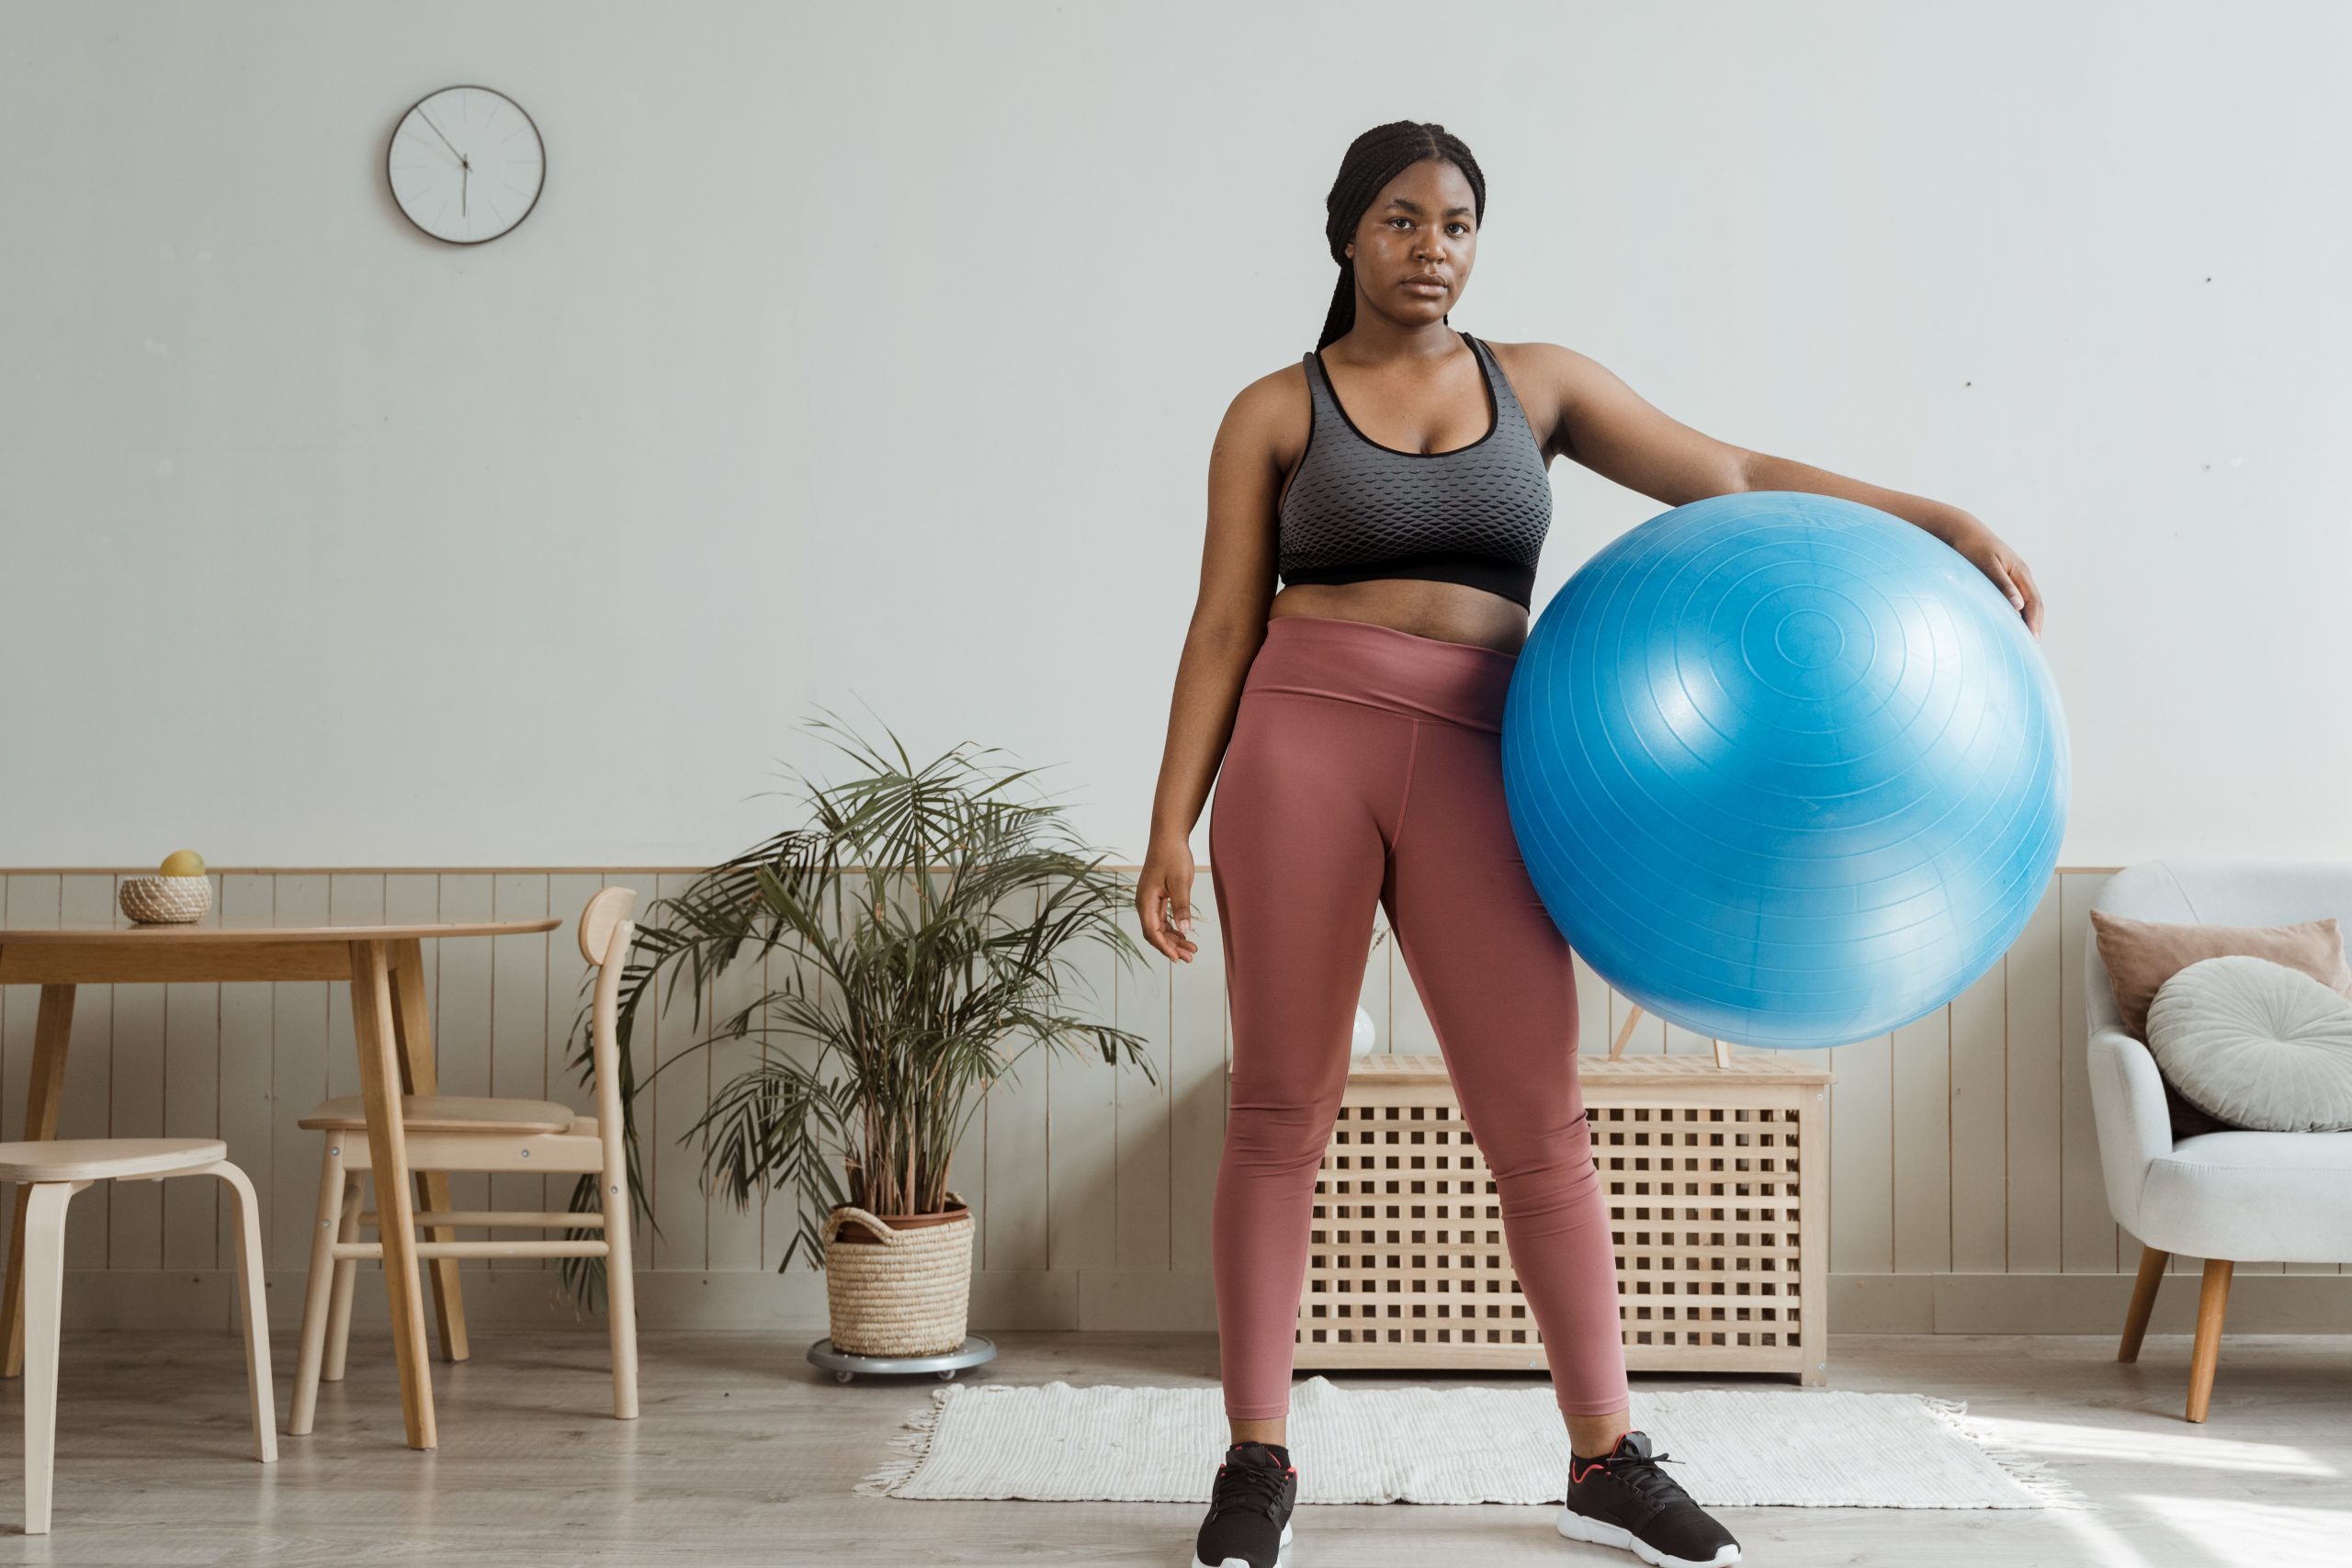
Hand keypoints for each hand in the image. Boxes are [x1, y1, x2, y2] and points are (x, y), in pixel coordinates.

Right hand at [1136, 831, 1201, 962]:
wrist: (1168, 837)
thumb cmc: (1173, 856)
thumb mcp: (1181, 881)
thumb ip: (1182, 906)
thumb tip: (1184, 930)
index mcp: (1145, 900)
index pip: (1152, 931)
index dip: (1164, 947)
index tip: (1177, 958)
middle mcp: (1144, 903)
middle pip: (1155, 933)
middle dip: (1171, 947)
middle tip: (1190, 957)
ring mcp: (1149, 901)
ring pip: (1159, 928)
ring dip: (1173, 939)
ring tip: (1191, 949)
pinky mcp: (1156, 897)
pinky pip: (1162, 919)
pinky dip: (1172, 929)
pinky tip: (1185, 935)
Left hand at [1943, 517, 2043, 639]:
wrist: (1961, 531)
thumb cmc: (1971, 546)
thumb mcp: (1986, 564)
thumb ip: (2001, 584)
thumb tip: (2017, 606)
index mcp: (2021, 573)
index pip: (2034, 604)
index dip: (2034, 623)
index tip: (2032, 642)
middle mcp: (2020, 576)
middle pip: (2034, 606)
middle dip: (2035, 626)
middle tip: (2032, 649)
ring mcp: (2012, 578)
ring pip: (2026, 604)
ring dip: (2026, 622)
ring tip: (2022, 642)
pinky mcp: (2002, 580)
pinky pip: (2014, 601)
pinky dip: (2015, 615)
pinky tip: (2007, 626)